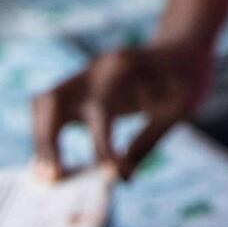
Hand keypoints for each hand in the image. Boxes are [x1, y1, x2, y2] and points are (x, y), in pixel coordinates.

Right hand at [31, 38, 210, 180]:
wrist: (185, 47)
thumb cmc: (187, 78)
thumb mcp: (181, 107)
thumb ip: (148, 140)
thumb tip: (121, 178)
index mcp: (126, 68)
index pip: (102, 112)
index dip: (104, 149)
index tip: (112, 177)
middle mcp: (98, 69)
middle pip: (54, 101)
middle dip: (48, 143)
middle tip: (54, 179)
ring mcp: (86, 75)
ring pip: (43, 103)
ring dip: (40, 140)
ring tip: (48, 176)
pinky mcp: (80, 86)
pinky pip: (48, 108)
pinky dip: (45, 136)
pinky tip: (52, 164)